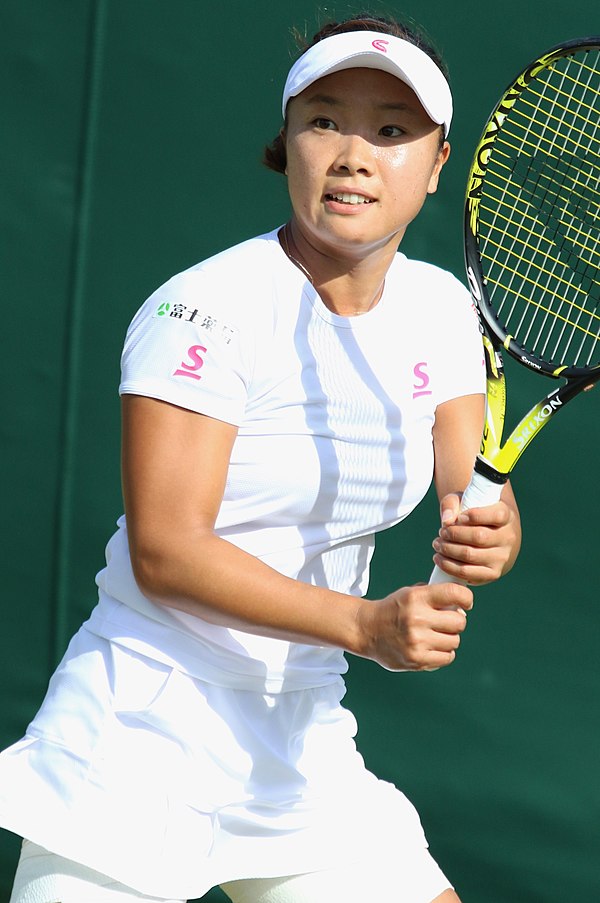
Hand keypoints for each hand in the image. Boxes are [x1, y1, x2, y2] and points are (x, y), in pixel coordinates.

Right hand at [356, 582, 472, 671]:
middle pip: (459, 622)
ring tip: (436, 635)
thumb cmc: (394, 610)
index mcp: (416, 597)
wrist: (367, 630)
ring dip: (449, 638)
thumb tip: (462, 604)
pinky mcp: (417, 660)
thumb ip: (434, 595)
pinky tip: (433, 647)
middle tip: (447, 621)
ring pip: (454, 641)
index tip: (466, 603)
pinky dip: (444, 653)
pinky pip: (447, 657)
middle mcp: (417, 619)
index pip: (454, 594)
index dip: (466, 598)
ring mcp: (417, 641)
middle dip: (456, 621)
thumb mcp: (410, 593)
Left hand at [432, 489, 520, 584]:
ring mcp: (502, 558)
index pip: (497, 515)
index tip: (459, 517)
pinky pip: (467, 572)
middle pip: (478, 537)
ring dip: (448, 549)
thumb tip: (446, 521)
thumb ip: (452, 504)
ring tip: (437, 543)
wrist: (494, 539)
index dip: (474, 515)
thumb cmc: (476, 517)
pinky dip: (449, 566)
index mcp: (507, 516)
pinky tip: (439, 558)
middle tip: (441, 532)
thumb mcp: (466, 501)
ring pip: (470, 555)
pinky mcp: (492, 574)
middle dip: (454, 534)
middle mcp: (508, 538)